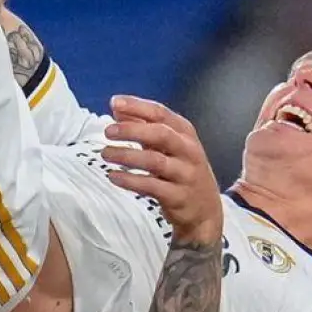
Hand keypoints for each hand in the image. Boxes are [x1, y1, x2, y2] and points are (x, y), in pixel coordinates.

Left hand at [102, 95, 223, 243]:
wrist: (205, 209)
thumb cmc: (182, 169)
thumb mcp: (168, 145)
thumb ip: (144, 125)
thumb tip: (117, 109)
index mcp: (185, 132)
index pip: (160, 113)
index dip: (137, 106)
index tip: (114, 102)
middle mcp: (188, 150)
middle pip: (160, 134)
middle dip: (132, 130)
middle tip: (108, 131)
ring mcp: (185, 174)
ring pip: (155, 161)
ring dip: (127, 156)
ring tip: (105, 154)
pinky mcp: (178, 197)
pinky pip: (152, 186)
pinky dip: (131, 181)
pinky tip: (113, 176)